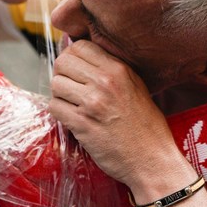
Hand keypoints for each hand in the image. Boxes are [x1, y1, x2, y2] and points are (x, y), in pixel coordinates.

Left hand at [49, 40, 188, 189]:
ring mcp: (92, 103)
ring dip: (60, 96)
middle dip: (62, 75)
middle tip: (71, 90)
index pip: (79, 46)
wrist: (152, 160)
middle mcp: (105, 82)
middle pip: (62, 63)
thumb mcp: (136, 86)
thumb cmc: (146, 126)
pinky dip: (59, 113)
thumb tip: (80, 54)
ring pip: (55, 84)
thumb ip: (111, 70)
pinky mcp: (82, 124)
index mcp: (119, 69)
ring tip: (73, 106)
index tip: (76, 71)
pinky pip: (54, 107)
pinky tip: (72, 119)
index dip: (72, 57)